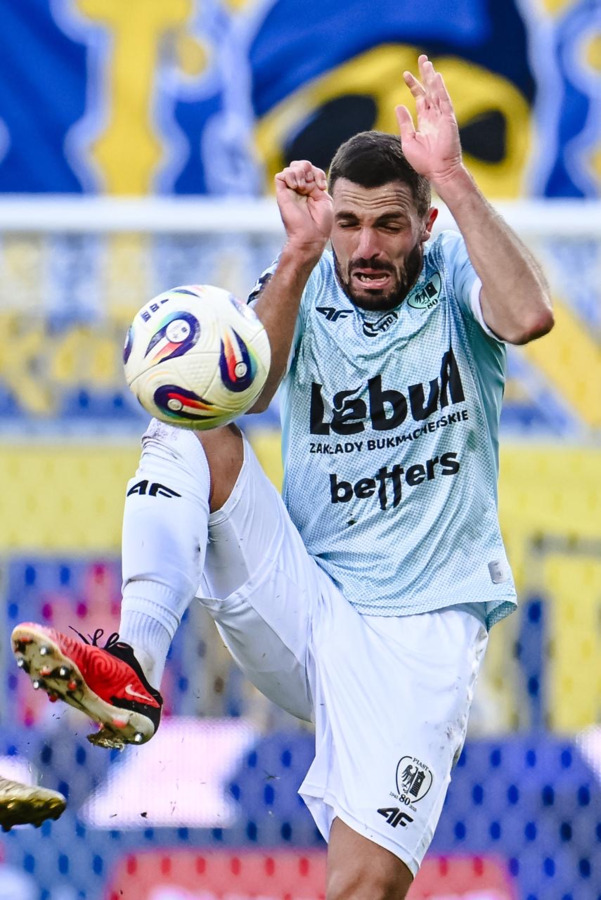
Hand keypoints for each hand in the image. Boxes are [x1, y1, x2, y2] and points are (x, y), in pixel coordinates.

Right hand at [275, 161, 332, 257]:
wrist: (311, 235)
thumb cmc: (320, 222)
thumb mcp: (324, 199)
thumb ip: (316, 183)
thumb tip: (305, 175)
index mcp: (310, 190)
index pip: (311, 170)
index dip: (318, 173)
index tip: (322, 186)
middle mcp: (299, 189)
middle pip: (300, 165)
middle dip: (308, 169)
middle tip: (311, 184)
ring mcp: (290, 191)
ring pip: (291, 168)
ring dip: (300, 172)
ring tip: (302, 186)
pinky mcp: (281, 194)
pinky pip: (280, 175)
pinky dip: (290, 176)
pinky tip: (296, 186)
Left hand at [395, 55, 462, 187]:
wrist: (438, 172)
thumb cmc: (424, 162)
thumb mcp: (408, 140)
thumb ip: (405, 123)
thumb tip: (398, 106)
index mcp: (425, 122)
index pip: (419, 98)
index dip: (413, 85)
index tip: (405, 74)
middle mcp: (434, 116)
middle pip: (429, 90)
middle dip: (425, 74)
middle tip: (422, 58)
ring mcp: (442, 117)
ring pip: (437, 92)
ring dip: (432, 77)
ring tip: (426, 62)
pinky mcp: (448, 119)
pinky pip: (444, 100)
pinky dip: (440, 88)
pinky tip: (436, 77)